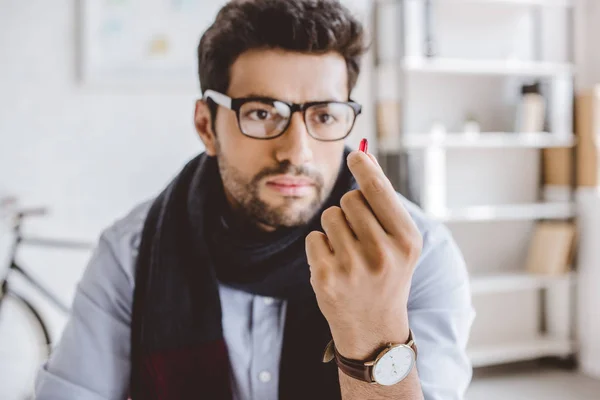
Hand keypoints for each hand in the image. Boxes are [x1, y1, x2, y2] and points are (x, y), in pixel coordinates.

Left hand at [306, 151, 422, 359]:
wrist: (373, 327)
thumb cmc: (387, 273)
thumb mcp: (399, 241)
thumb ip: (385, 201)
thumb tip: (366, 157)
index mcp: (406, 240)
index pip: (378, 190)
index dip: (363, 167)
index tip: (354, 157)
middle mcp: (382, 253)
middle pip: (350, 199)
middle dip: (350, 209)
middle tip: (360, 235)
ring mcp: (352, 267)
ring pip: (330, 216)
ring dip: (335, 228)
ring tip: (349, 253)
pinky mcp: (325, 277)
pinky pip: (314, 237)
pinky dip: (320, 247)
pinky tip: (335, 266)